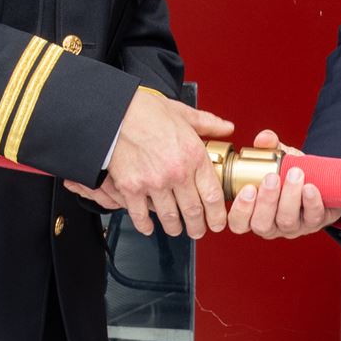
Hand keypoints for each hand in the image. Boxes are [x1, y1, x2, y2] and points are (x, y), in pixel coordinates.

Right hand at [65, 90, 234, 237]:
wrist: (113, 111)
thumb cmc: (146, 109)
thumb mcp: (183, 113)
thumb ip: (208, 124)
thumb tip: (227, 128)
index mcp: (194, 156)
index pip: (213, 195)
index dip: (217, 215)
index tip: (217, 222)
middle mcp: (177, 173)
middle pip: (193, 211)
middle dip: (198, 227)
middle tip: (198, 231)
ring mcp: (153, 182)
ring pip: (169, 216)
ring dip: (174, 228)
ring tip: (176, 230)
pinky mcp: (131, 187)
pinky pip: (140, 214)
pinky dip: (145, 225)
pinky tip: (148, 228)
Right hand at [224, 128, 336, 238]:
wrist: (320, 180)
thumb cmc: (289, 173)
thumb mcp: (276, 159)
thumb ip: (267, 148)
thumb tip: (264, 139)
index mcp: (254, 213)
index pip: (238, 223)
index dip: (240, 211)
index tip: (248, 189)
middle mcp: (271, 225)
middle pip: (262, 225)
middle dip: (266, 201)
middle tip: (272, 177)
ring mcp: (293, 227)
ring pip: (287, 221)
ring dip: (290, 197)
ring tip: (295, 174)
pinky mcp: (315, 223)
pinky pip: (313, 217)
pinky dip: (312, 202)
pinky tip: (310, 187)